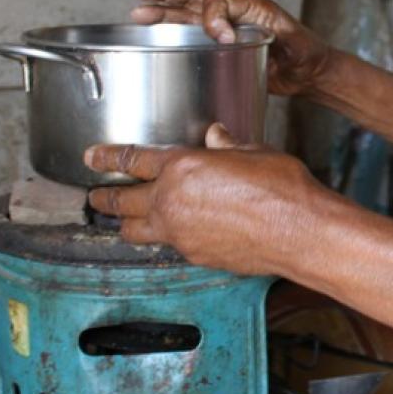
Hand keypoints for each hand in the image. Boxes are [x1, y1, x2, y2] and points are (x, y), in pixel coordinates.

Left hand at [85, 124, 322, 275]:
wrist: (300, 231)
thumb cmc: (283, 189)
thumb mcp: (253, 152)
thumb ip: (227, 145)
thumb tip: (216, 137)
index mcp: (182, 167)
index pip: (131, 160)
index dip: (106, 157)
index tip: (91, 156)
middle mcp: (172, 202)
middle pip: (120, 202)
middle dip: (103, 198)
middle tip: (95, 195)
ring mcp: (181, 234)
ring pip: (136, 231)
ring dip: (126, 223)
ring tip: (124, 219)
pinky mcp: (195, 256)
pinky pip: (168, 246)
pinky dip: (164, 238)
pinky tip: (175, 232)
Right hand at [131, 0, 330, 95]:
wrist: (310, 71)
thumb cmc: (306, 53)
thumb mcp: (294, 40)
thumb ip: (268, 34)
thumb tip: (228, 38)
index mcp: (252, 6)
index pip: (219, 1)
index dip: (213, 18)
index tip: (223, 39)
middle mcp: (235, 12)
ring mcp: (226, 28)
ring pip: (188, 15)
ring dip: (162, 13)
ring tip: (137, 12)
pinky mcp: (221, 47)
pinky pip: (192, 36)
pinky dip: (172, 34)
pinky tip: (153, 36)